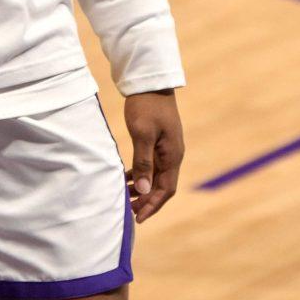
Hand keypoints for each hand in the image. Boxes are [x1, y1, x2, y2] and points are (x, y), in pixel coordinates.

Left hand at [124, 89, 184, 223]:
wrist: (150, 81)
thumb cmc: (146, 106)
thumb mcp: (142, 133)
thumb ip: (143, 162)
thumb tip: (143, 190)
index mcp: (172, 156)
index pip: (165, 190)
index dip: (152, 205)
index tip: (138, 218)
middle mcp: (173, 155)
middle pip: (162, 186)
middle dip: (147, 201)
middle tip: (130, 212)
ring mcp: (166, 148)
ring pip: (156, 176)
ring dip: (143, 188)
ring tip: (126, 197)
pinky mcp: (158, 141)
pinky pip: (151, 164)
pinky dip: (141, 174)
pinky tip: (127, 178)